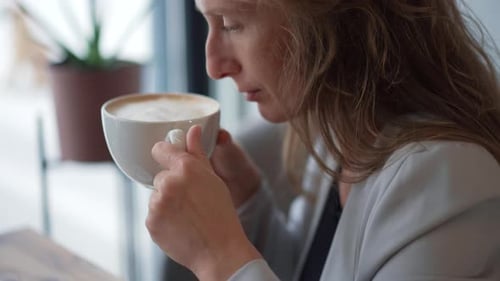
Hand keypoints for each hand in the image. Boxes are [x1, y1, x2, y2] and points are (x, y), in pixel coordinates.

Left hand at [146, 125, 260, 280]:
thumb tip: (193, 130)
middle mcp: (169, 182)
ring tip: (188, 215)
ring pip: (157, 196)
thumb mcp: (213, 179)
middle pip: (161, 177)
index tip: (167, 158)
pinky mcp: (151, 222)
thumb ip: (198, 152)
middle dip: (173, 185)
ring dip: (167, 203)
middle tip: (192, 199)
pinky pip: (153, 214)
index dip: (165, 153)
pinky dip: (164, 219)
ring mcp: (157, 203)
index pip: (161, 149)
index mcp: (186, 167)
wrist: (219, 250)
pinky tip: (181, 225)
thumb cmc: (221, 214)